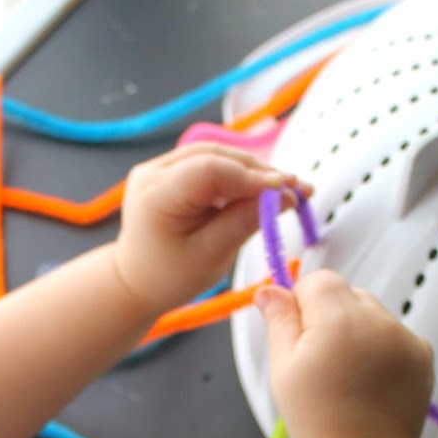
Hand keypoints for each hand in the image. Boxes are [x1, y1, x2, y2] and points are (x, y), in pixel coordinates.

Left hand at [111, 144, 308, 314]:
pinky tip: (267, 187)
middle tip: (299, 188)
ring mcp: (161, 167)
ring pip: (219, 156)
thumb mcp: (211, 255)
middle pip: (217, 157)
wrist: (137, 281)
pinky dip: (241, 174)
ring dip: (255, 171)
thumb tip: (284, 198)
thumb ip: (245, 222)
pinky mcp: (174, 170)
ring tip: (290, 188)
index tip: (288, 190)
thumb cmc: (168, 276)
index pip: (210, 171)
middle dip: (261, 172)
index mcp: (155, 194)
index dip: (253, 178)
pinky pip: (213, 162)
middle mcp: (154, 172)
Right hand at [255, 270, 434, 437]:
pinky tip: (371, 381)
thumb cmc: (316, 419)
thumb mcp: (284, 368)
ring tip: (349, 375)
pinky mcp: (423, 355)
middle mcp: (378, 320)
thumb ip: (279, 321)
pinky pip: (397, 335)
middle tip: (322, 361)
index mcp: (339, 318)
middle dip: (332, 316)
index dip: (303, 303)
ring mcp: (406, 337)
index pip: (319, 281)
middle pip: (349, 294)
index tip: (299, 337)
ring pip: (374, 314)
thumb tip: (269, 289)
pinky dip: (383, 348)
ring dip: (359, 331)